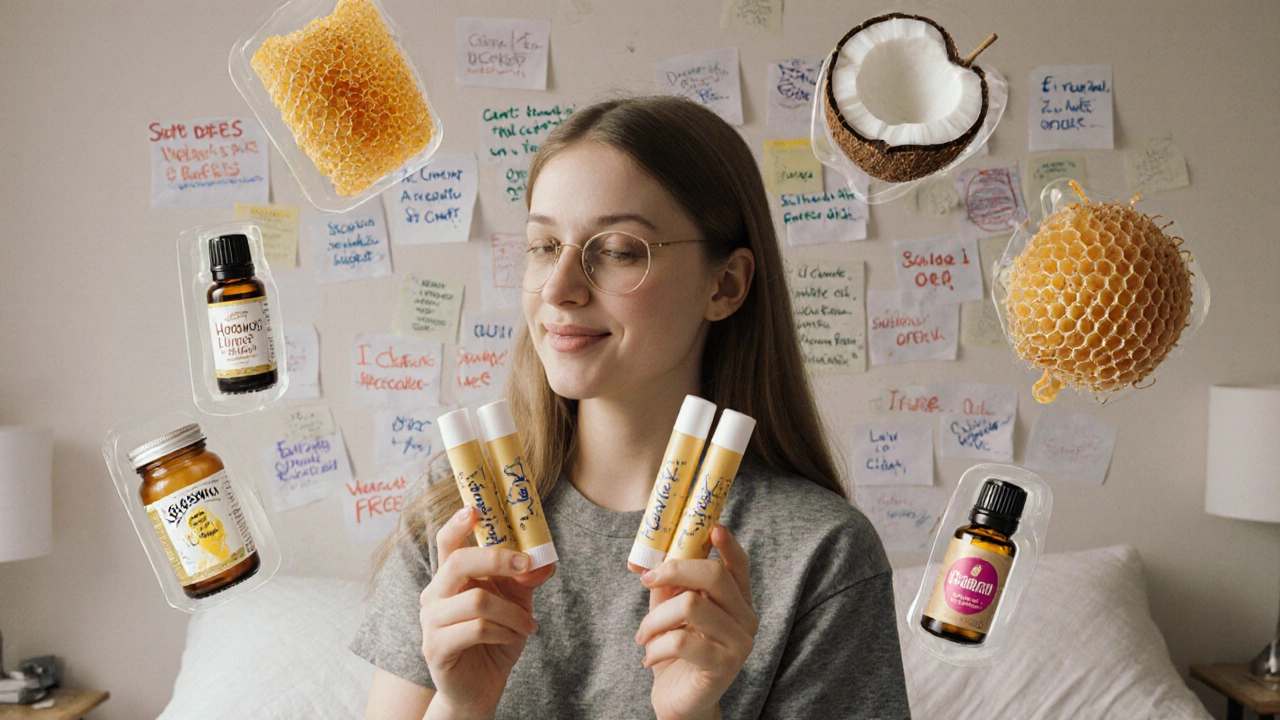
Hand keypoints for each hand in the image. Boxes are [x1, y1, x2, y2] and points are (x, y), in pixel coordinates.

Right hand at [419, 506, 554, 717]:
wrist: (482, 687)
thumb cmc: (495, 639)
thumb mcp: (516, 604)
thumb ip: (524, 580)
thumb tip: (543, 561)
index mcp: (450, 578)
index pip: (447, 543)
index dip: (457, 523)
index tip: (475, 508)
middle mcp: (434, 594)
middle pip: (459, 563)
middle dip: (497, 560)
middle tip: (525, 567)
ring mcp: (431, 622)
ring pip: (477, 600)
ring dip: (511, 612)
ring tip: (527, 625)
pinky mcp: (436, 648)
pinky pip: (478, 629)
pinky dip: (504, 632)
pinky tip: (513, 638)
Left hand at [634, 525, 758, 719]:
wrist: (680, 702)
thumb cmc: (676, 653)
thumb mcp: (668, 611)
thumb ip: (665, 585)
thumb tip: (641, 560)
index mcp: (737, 601)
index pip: (740, 566)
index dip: (728, 544)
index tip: (711, 527)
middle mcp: (746, 619)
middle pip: (714, 576)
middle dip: (673, 571)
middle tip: (647, 580)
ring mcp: (739, 644)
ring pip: (691, 606)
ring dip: (655, 619)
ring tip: (644, 635)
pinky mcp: (724, 666)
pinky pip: (683, 641)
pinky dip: (656, 646)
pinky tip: (649, 657)